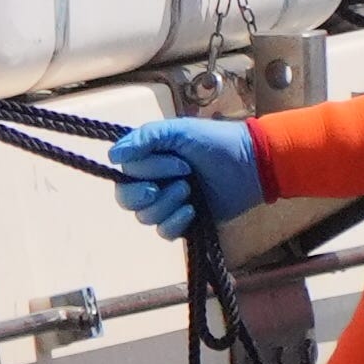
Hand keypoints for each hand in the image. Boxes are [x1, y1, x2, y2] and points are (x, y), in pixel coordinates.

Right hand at [107, 115, 264, 240]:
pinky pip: (164, 232)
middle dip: (146, 195)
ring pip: (145, 217)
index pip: (126, 174)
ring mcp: (168, 204)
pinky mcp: (184, 223)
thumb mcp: (179, 131)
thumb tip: (112, 156)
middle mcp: (153, 182)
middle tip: (177, 184)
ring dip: (167, 205)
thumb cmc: (216, 142)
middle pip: (127, 200)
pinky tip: (193, 211)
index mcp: (149, 159)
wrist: (251, 165)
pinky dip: (175, 222)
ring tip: (191, 192)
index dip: (147, 171)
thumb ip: (145, 138)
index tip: (179, 163)